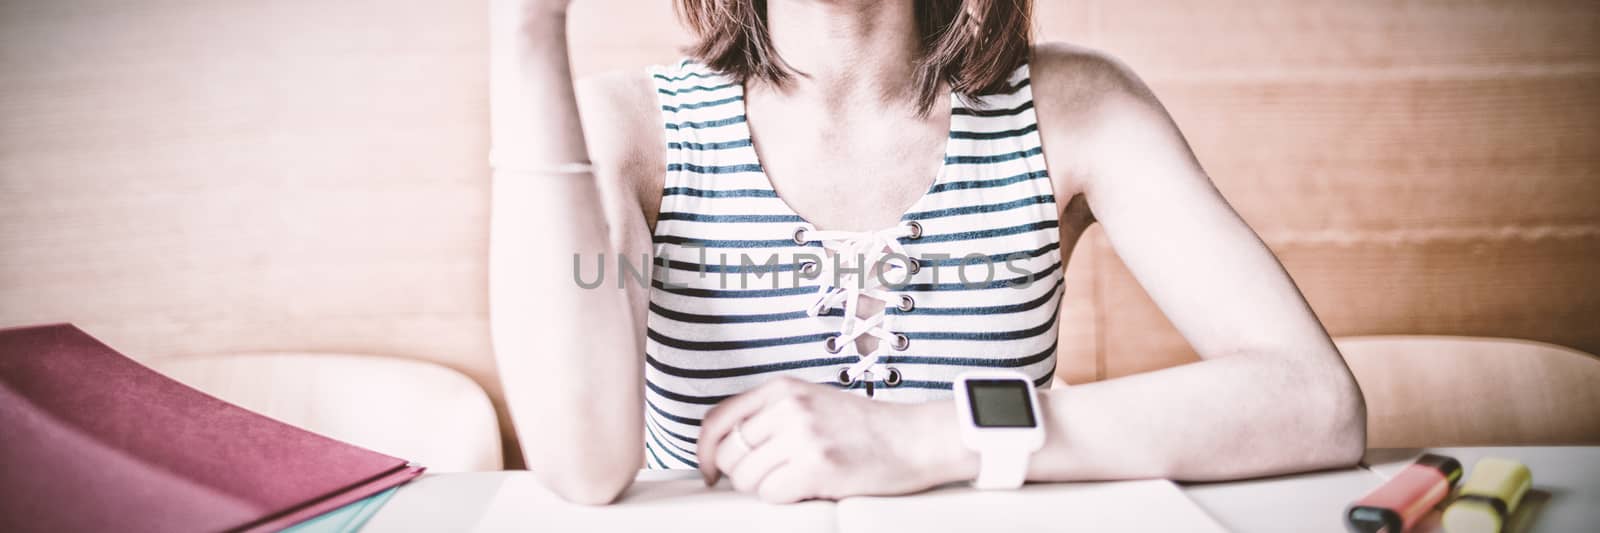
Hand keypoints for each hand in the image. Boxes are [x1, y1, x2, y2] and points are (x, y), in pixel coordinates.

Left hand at [697, 377, 977, 502]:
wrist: (914, 439)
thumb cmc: (865, 428)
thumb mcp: (812, 402)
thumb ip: (771, 415)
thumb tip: (724, 449)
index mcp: (782, 388)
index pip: (718, 419)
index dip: (704, 451)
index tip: (709, 472)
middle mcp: (788, 407)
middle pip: (728, 454)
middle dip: (743, 475)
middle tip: (773, 478)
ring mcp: (802, 435)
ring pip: (747, 478)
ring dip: (767, 488)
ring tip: (798, 480)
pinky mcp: (816, 466)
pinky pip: (772, 495)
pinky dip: (787, 499)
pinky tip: (811, 488)